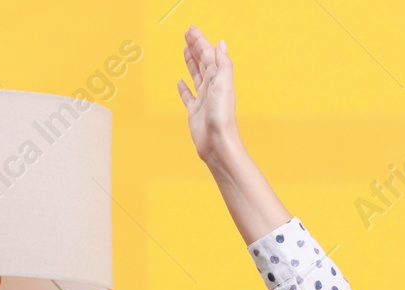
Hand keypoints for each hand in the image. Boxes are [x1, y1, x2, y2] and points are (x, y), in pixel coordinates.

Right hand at [177, 26, 239, 167]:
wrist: (217, 144)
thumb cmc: (222, 117)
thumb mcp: (223, 85)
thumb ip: (223, 64)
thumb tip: (221, 44)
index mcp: (218, 79)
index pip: (208, 55)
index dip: (200, 41)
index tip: (191, 30)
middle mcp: (211, 88)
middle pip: (202, 62)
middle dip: (195, 47)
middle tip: (187, 34)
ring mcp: (202, 100)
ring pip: (195, 75)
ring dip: (191, 62)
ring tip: (186, 50)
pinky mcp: (194, 113)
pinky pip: (188, 97)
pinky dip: (184, 88)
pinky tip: (180, 82)